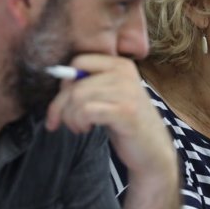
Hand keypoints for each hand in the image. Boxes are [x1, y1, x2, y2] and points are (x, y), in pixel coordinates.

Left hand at [45, 54, 174, 172]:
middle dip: (60, 106)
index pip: (79, 60)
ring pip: (77, 97)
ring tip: (79, 127)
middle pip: (74, 83)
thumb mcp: (111, 95)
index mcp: (120, 65)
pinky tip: (87, 129)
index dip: (64, 82)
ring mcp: (127, 92)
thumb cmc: (126, 122)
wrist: (152, 148)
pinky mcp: (125, 112)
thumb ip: (91, 83)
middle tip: (59, 122)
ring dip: (70, 117)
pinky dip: (79, 122)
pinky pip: (86, 111)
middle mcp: (125, 73)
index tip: (63, 102)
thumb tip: (57, 75)